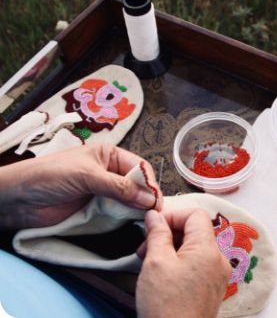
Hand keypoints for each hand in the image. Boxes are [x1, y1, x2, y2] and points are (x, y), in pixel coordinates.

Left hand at [0, 143, 161, 229]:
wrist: (18, 199)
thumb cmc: (48, 176)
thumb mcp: (87, 176)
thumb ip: (118, 187)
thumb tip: (148, 198)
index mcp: (108, 155)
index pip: (139, 167)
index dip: (149, 183)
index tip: (156, 200)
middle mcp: (108, 172)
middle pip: (137, 185)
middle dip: (145, 197)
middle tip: (153, 212)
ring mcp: (103, 192)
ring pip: (129, 201)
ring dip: (136, 210)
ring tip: (145, 220)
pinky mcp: (95, 210)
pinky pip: (117, 215)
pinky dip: (125, 220)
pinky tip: (131, 224)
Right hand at [136, 209, 231, 317]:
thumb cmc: (166, 306)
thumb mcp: (155, 262)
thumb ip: (157, 234)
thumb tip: (155, 216)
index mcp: (208, 249)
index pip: (195, 215)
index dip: (172, 215)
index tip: (153, 225)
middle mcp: (218, 260)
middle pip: (196, 230)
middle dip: (169, 233)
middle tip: (146, 247)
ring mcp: (217, 275)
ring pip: (195, 248)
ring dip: (172, 248)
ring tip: (151, 263)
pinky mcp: (212, 288)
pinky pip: (198, 264)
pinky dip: (180, 262)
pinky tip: (163, 275)